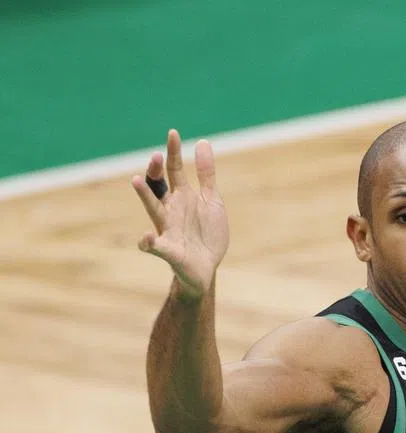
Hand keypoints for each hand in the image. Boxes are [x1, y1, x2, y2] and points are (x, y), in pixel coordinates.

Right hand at [131, 129, 228, 299]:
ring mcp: (167, 229)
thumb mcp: (211, 200)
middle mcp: (170, 210)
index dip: (173, 153)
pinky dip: (148, 242)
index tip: (173, 133)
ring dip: (144, 195)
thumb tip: (203, 142)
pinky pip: (154, 246)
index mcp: (181, 197)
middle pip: (158, 186)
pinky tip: (145, 237)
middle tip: (156, 156)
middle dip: (155, 171)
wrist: (207, 268)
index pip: (174, 170)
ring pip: (152, 210)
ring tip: (136, 180)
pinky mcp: (168, 251)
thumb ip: (206, 174)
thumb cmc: (206, 233)